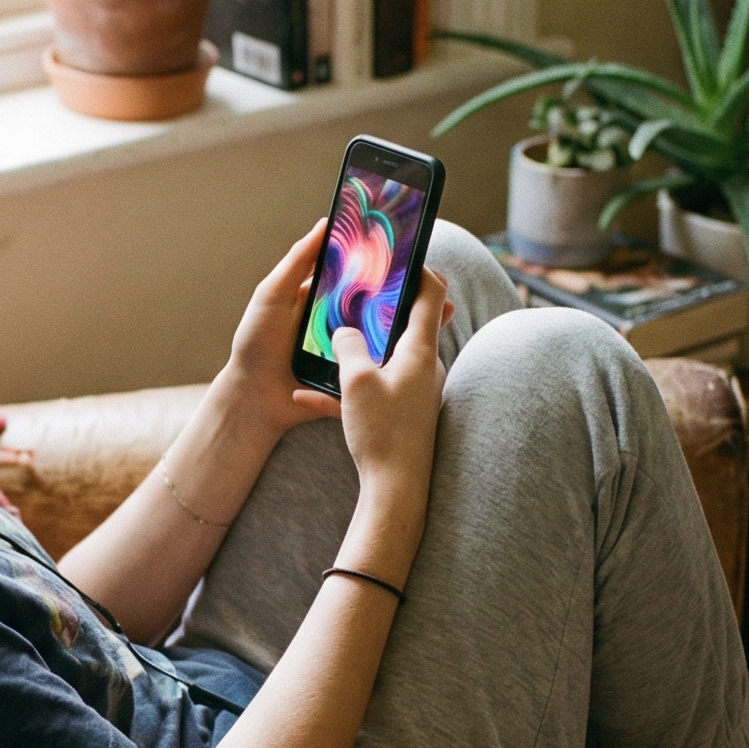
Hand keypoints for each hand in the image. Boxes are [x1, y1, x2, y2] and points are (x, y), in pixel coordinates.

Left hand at [219, 220, 453, 442]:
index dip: (384, 265)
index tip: (412, 253)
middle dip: (410, 295)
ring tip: (443, 313)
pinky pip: (378, 365)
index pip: (360, 275)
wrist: (252, 399)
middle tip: (440, 285)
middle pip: (380, 304)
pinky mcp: (351, 375)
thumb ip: (297, 262)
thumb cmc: (255, 343)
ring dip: (413, 326)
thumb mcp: (272, 295)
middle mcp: (339, 320)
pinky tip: (423, 352)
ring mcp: (348, 349)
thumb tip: (325, 223)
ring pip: (386, 334)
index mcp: (324, 297)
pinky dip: (399, 359)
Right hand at [332, 265, 448, 507]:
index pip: (431, 295)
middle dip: (384, 306)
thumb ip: (348, 347)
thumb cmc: (382, 433)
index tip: (398, 258)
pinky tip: (317, 394)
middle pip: (412, 321)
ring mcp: (419, 389)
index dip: (418, 270)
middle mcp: (426, 366)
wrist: (396, 489)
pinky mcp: (408, 410)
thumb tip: (343, 331)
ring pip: (392, 353)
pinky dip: (357, 380)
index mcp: (419, 350)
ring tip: (334, 340)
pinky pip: (381, 383)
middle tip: (357, 293)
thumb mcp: (355, 382)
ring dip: (365, 345)